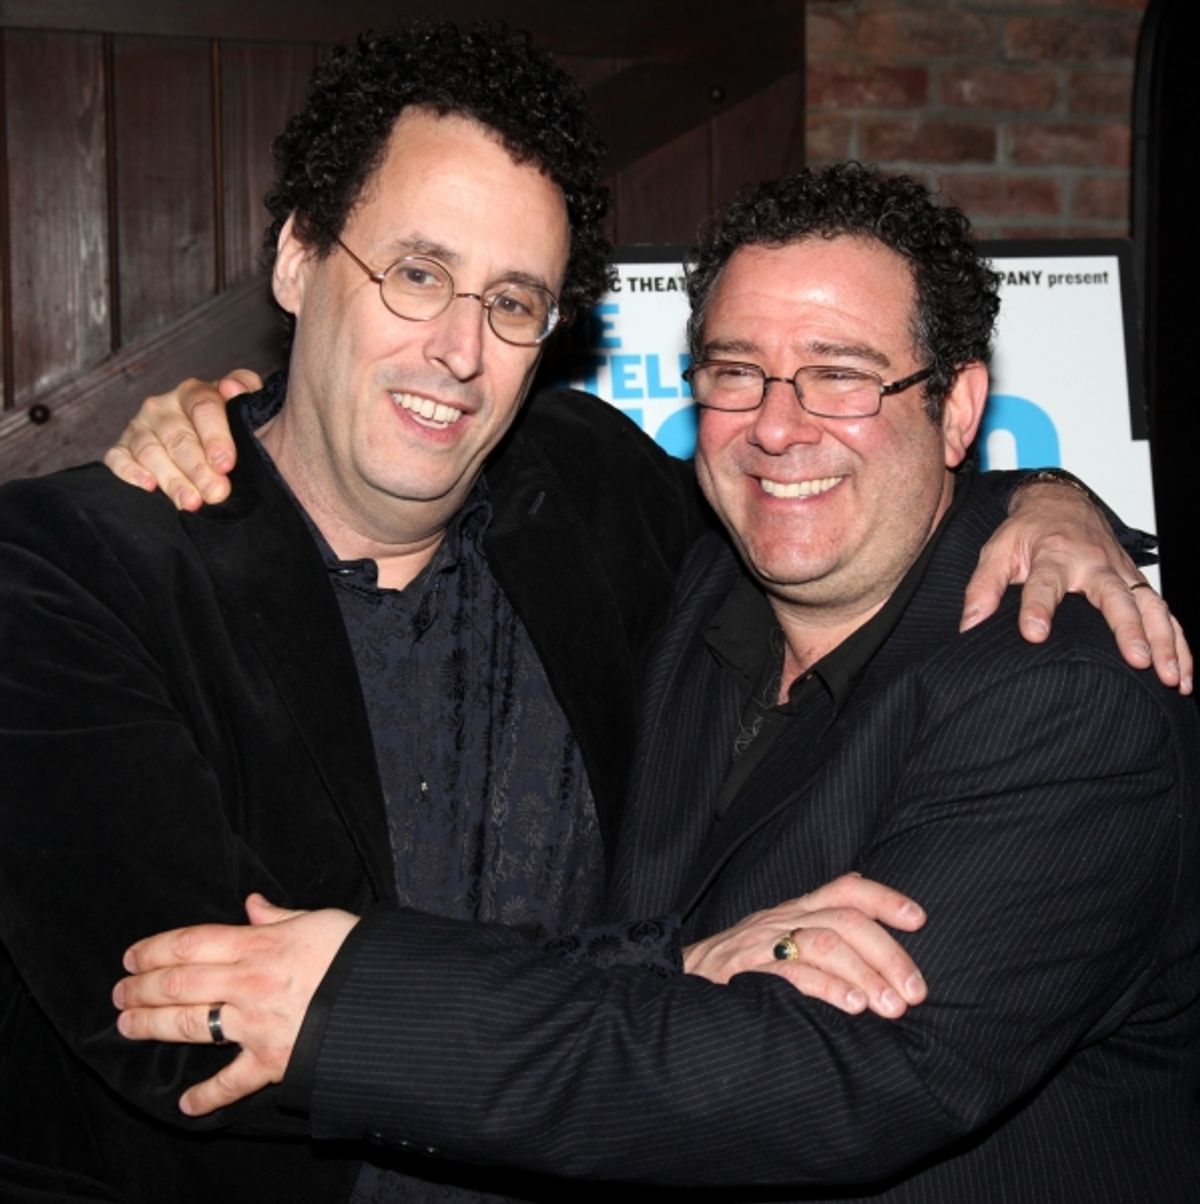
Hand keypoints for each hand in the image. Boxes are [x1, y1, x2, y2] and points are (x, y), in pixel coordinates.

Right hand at [102, 369, 260, 510]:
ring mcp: (141, 427)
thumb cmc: (241, 434)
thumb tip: (232, 387)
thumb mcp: (253, 411)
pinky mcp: (123, 448)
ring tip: (192, 502)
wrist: (224, 461)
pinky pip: (117, 458)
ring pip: (150, 451)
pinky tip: (149, 486)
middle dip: (198, 468)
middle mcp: (163, 406)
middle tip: (216, 493)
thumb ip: (248, 391)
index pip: (202, 406)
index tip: (226, 464)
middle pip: (178, 436)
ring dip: (172, 479)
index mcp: (194, 392)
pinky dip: (130, 471)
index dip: (215, 436)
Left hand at [112, 893, 357, 1115]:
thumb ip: (279, 916)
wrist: (387, 996)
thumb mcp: (321, 919)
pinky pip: (232, 1082)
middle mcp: (249, 983)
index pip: (191, 943)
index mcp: (260, 945)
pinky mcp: (273, 1060)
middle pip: (180, 983)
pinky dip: (207, 1096)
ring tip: (128, 1026)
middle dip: (142, 988)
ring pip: (192, 1025)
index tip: (131, 956)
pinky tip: (186, 1104)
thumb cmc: (357, 952)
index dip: (155, 949)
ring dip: (153, 1027)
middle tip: (119, 992)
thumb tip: (252, 904)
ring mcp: (257, 1024)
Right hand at [683, 873, 926, 1018]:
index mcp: (795, 910)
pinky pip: (792, 971)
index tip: (918, 919)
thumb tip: (868, 914)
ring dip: (865, 975)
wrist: (677, 979)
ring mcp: (764, 943)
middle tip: (915, 991)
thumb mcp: (778, 937)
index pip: (846, 888)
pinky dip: (827, 987)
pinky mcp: (746, 971)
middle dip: (888, 953)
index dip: (885, 898)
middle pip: (846, 919)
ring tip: (890, 1006)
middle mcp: (783, 919)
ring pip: (825, 941)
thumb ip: (819, 926)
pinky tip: (851, 1006)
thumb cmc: (738, 967)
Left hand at [962, 479, 1191, 692]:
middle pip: (1114, 595)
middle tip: (1136, 660)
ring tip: (1170, 678)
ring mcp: (1121, 574)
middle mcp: (1093, 564)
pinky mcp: (1137, 583)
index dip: (1038, 607)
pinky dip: (1179, 643)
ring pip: (1151, 606)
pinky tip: (1183, 674)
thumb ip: (983, 587)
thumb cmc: (1027, 532)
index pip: (1044, 582)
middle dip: (1127, 628)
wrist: (1061, 502)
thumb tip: (968, 626)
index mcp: (1053, 555)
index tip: (1034, 634)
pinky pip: (1165, 613)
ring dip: (1164, 641)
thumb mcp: (997, 551)